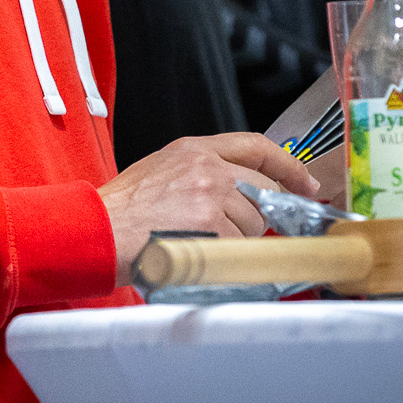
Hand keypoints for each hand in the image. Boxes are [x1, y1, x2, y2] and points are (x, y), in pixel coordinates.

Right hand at [96, 133, 320, 285]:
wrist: (97, 229)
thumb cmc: (120, 209)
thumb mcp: (159, 171)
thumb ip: (199, 173)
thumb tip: (240, 194)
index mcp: (192, 148)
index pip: (255, 145)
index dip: (287, 165)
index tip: (306, 183)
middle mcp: (207, 167)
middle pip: (261, 190)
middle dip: (257, 215)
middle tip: (233, 231)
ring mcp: (212, 197)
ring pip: (253, 224)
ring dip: (235, 239)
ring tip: (195, 241)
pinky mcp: (213, 227)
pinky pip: (239, 247)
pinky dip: (225, 257)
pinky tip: (196, 253)